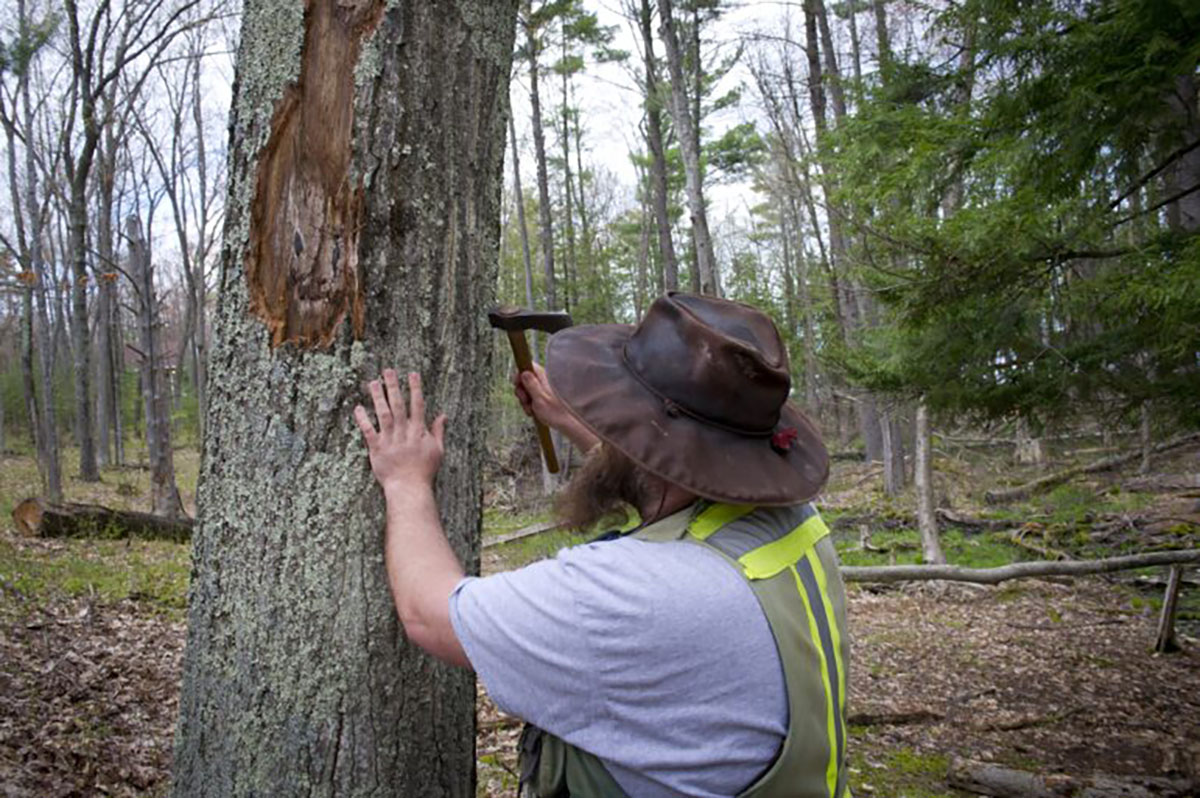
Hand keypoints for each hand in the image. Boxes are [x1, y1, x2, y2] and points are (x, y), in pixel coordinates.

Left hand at [355, 370, 445, 495]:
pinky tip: (358, 407)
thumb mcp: (437, 450)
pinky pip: (368, 431)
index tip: (412, 374)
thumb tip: (443, 416)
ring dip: (378, 397)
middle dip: (394, 386)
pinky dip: (363, 419)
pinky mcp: (376, 449)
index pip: (417, 405)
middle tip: (388, 371)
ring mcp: (389, 440)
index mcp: (418, 431)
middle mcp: (403, 433)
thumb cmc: (424, 471)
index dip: (415, 388)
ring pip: (383, 414)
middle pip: (398, 405)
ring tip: (373, 382)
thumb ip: (438, 431)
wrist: (409, 488)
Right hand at [514, 363, 599, 452]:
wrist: (568, 424)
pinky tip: (534, 413)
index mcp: (543, 377)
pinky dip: (531, 405)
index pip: (527, 366)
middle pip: (525, 380)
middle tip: (526, 401)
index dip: (520, 375)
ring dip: (526, 401)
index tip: (518, 385)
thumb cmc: (556, 412)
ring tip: (531, 410)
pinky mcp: (544, 397)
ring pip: (527, 391)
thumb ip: (531, 384)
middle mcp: (544, 380)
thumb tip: (524, 372)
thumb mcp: (539, 398)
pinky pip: (532, 398)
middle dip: (522, 392)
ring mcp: (544, 389)